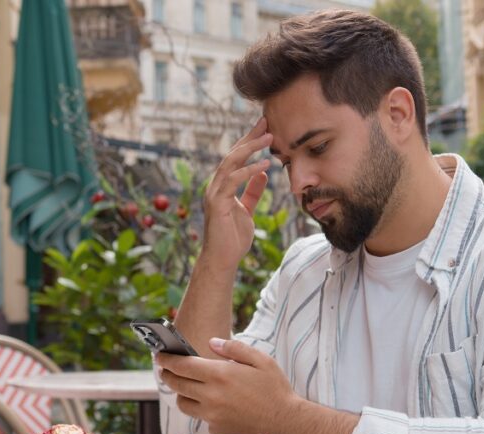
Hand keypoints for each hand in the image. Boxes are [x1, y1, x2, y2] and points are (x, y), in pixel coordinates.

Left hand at [156, 337, 297, 433]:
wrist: (287, 422)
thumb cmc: (276, 389)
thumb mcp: (260, 360)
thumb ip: (234, 348)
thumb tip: (211, 343)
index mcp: (220, 375)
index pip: (182, 366)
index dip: (167, 359)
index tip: (159, 355)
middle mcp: (211, 396)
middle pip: (177, 384)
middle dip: (167, 374)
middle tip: (165, 369)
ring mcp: (212, 415)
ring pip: (184, 403)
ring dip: (181, 393)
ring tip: (186, 387)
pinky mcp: (216, 430)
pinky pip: (200, 417)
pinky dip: (201, 409)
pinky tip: (211, 404)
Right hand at [201, 117, 271, 271]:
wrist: (222, 260)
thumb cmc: (232, 238)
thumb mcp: (247, 210)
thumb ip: (252, 192)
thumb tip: (262, 173)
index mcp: (222, 186)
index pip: (236, 158)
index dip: (249, 142)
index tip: (265, 128)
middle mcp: (215, 185)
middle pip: (232, 154)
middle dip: (250, 138)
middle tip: (267, 123)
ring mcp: (214, 193)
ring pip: (230, 163)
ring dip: (250, 148)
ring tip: (269, 138)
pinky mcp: (217, 203)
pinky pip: (233, 181)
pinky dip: (248, 171)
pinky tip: (264, 164)